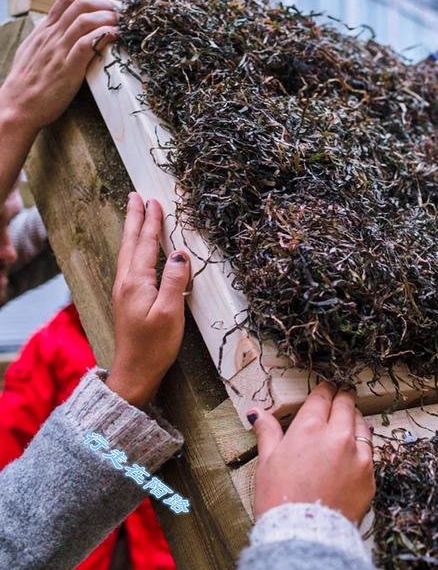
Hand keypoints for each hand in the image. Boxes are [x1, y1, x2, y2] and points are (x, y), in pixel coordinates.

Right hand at [0, 0, 118, 131]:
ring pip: (86, 21)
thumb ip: (48, 37)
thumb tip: (61, 27)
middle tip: (117, 11)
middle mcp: (52, 36)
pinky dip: (104, 36)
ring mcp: (59, 51)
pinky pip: (88, 44)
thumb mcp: (33, 50)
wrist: (17, 106)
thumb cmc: (27, 81)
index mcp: (44, 30)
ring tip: (119, 23)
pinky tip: (115, 36)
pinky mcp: (68, 69)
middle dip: (104, 3)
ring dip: (108, 17)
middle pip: (80, 4)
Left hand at [107, 193, 190, 409]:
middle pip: (131, 243)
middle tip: (135, 196)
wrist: (134, 373)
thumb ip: (175, 281)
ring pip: (128, 252)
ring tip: (134, 214)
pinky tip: (135, 249)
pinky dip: (133, 247)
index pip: (146, 244)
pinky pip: (129, 263)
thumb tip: (180, 252)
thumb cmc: (155, 346)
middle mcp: (126, 282)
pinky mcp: (126, 300)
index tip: (154, 201)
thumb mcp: (170, 313)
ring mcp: (124, 291)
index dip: (151, 222)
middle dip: (134, 218)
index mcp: (137, 282)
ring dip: (132, 230)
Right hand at [249, 382, 374, 523]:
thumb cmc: (280, 499)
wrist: (304, 537)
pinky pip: (369, 451)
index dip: (324, 389)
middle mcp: (337, 436)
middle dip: (342, 397)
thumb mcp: (267, 462)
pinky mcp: (369, 476)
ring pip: (361, 424)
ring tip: (347, 421)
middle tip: (339, 397)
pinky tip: (354, 451)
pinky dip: (362, 447)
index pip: (322, 396)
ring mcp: (357, 455)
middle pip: (346, 403)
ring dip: (354, 419)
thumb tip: (256, 411)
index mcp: (309, 428)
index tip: (325, 389)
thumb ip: (267, 431)